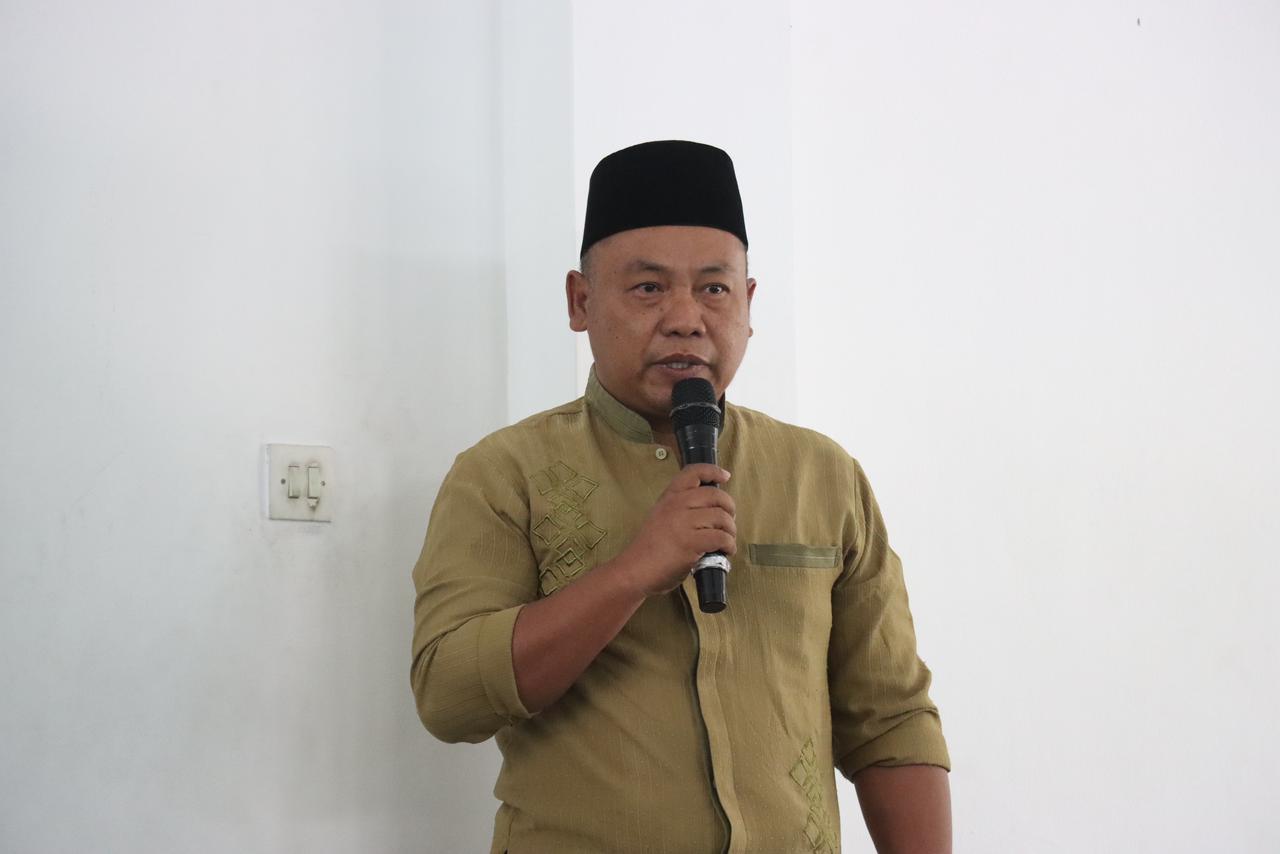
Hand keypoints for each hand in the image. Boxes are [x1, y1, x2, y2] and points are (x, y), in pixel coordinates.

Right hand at [615, 463, 736, 596]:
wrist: (634, 570)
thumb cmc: (648, 549)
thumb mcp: (661, 517)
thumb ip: (680, 509)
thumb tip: (710, 511)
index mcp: (669, 497)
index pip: (693, 472)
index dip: (713, 471)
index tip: (725, 476)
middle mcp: (677, 505)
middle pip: (715, 495)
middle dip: (729, 507)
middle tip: (729, 519)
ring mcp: (684, 523)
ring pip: (722, 517)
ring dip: (730, 530)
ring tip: (727, 539)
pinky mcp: (691, 542)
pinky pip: (721, 537)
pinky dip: (729, 545)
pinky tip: (725, 550)